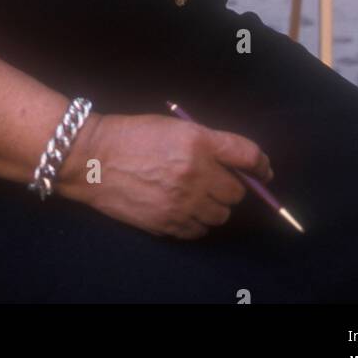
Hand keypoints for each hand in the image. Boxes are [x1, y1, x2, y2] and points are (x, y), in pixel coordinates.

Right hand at [61, 112, 273, 240]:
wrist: (93, 158)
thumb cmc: (132, 135)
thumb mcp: (174, 126)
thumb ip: (207, 143)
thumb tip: (237, 165)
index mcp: (198, 141)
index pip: (247, 155)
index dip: (261, 164)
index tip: (264, 170)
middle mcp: (196, 172)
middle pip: (237, 192)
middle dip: (232, 186)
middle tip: (217, 181)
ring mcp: (183, 201)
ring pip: (221, 215)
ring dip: (215, 206)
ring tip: (197, 195)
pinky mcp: (169, 223)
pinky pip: (200, 230)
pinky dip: (197, 221)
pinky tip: (182, 208)